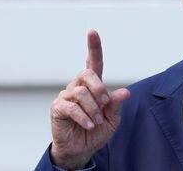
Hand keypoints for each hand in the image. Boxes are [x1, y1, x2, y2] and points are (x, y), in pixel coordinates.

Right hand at [50, 30, 130, 168]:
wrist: (81, 149)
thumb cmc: (96, 130)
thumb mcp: (112, 118)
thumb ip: (116, 104)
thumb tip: (125, 92)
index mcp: (93, 85)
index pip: (93, 62)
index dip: (93, 47)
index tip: (92, 32)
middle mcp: (79, 86)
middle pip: (87, 73)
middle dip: (99, 89)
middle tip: (104, 106)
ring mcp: (67, 96)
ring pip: (81, 92)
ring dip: (93, 109)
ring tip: (96, 121)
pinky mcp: (58, 108)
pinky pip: (71, 106)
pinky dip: (84, 117)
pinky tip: (89, 124)